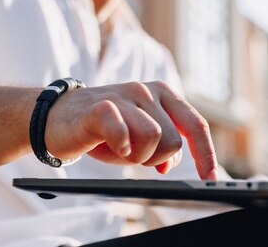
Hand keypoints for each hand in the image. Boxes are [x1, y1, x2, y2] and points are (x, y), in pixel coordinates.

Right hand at [44, 81, 217, 179]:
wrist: (57, 117)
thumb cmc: (103, 129)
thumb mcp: (139, 137)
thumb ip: (163, 145)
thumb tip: (172, 164)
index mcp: (163, 94)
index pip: (196, 125)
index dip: (206, 154)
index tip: (210, 178)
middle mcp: (147, 90)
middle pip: (173, 140)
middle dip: (155, 159)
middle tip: (131, 154)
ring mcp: (124, 95)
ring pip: (153, 139)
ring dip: (136, 156)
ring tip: (118, 149)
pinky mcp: (101, 106)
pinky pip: (123, 132)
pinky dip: (120, 146)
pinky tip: (112, 146)